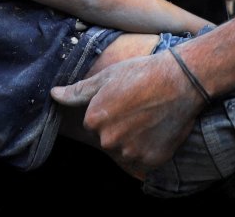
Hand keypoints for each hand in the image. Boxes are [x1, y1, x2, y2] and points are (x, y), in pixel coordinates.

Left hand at [50, 51, 204, 175]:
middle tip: (138, 109)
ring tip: (149, 118)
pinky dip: (149, 149)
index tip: (124, 101)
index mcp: (94, 120)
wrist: (181, 81)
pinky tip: (158, 130)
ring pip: (125, 151)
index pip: (93, 125)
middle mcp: (109, 140)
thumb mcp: (106, 77)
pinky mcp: (151, 161)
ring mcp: (130, 152)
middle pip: (108, 140)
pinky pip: (144, 160)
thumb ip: (78, 91)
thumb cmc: (141, 73)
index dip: (109, 112)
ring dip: (133, 141)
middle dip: (119, 129)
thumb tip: (54, 95)